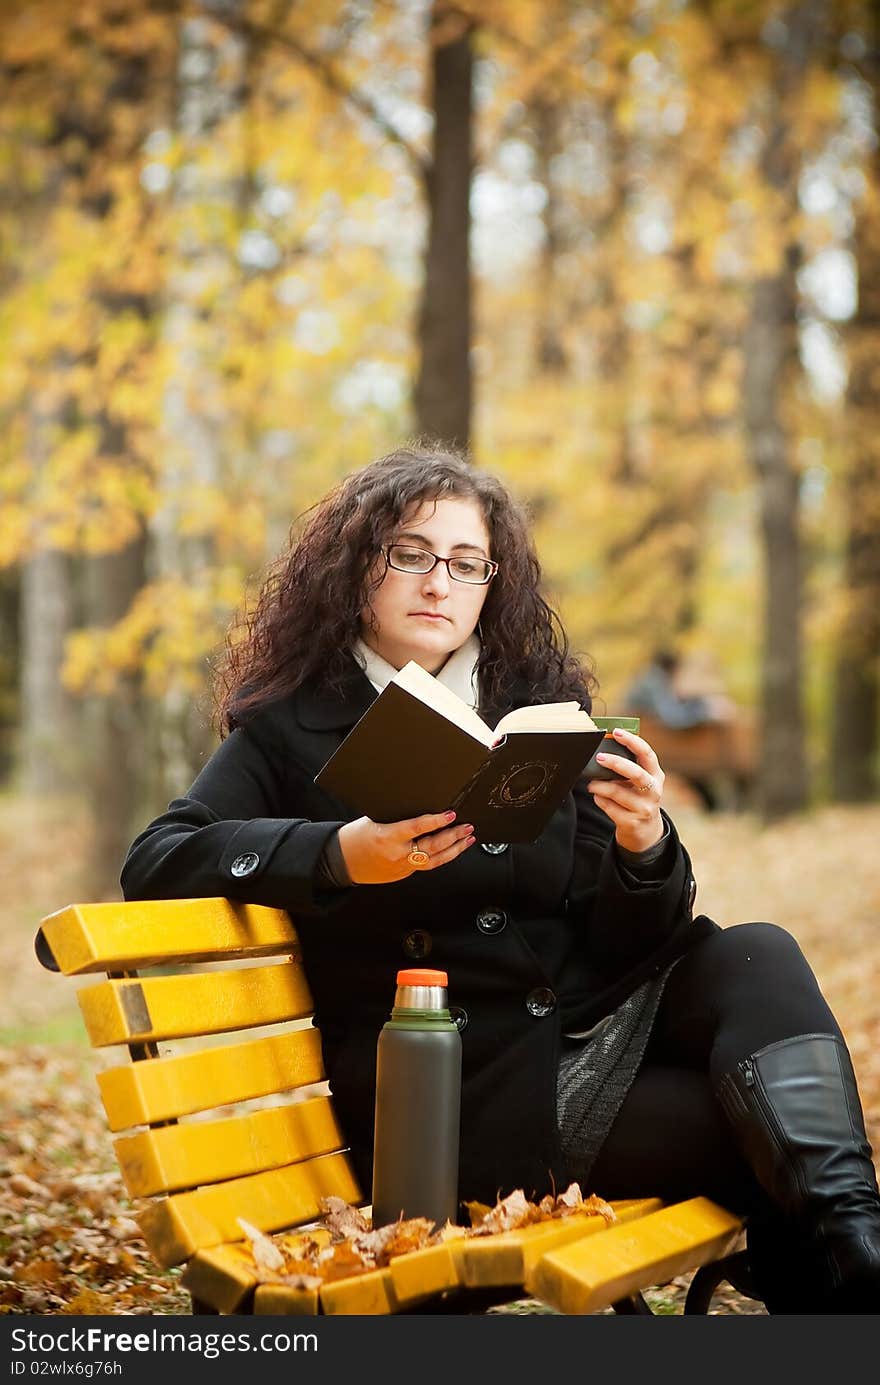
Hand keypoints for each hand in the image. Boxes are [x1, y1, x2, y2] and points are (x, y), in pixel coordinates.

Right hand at [337, 810, 475, 884]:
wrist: (343, 862)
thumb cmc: (355, 838)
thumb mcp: (373, 820)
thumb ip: (397, 817)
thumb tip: (421, 808)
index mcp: (387, 837)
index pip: (416, 828)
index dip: (435, 821)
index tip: (450, 815)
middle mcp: (397, 854)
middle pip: (431, 846)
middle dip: (453, 836)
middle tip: (466, 826)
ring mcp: (402, 867)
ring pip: (435, 860)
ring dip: (454, 849)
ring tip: (467, 838)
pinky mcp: (404, 873)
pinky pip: (427, 865)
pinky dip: (442, 856)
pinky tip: (452, 849)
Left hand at [586, 727, 664, 853]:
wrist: (645, 833)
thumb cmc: (637, 799)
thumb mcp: (639, 783)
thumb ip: (628, 768)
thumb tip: (604, 750)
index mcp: (656, 776)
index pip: (647, 754)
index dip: (633, 741)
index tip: (616, 732)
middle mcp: (654, 791)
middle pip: (636, 773)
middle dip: (616, 763)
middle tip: (599, 758)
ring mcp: (644, 808)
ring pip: (618, 792)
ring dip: (600, 786)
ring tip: (591, 784)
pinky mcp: (632, 822)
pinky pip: (610, 807)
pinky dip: (600, 800)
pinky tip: (598, 797)